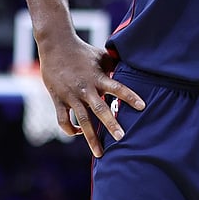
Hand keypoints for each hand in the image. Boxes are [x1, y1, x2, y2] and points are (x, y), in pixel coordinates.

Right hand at [37, 35, 144, 156]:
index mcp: (97, 77)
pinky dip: (71, 129)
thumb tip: (133, 69)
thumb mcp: (101, 55)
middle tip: (121, 138)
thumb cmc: (82, 51)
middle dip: (111, 124)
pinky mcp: (58, 100)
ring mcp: (70, 96)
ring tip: (100, 153)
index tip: (142, 106)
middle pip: (99, 109)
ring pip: (82, 120)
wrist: (55, 46)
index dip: (129, 96)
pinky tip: (78, 133)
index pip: (117, 87)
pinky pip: (63, 120)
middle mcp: (85, 88)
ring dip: (91, 138)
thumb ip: (114, 66)